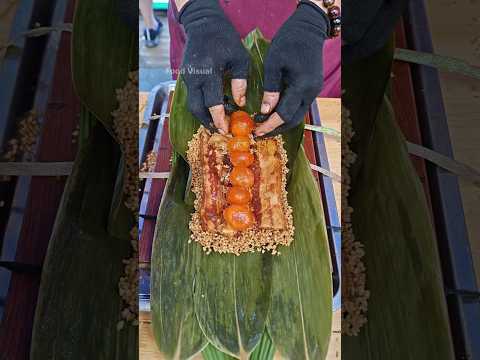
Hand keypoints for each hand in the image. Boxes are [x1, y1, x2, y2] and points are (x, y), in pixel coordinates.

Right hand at [180, 0, 249, 133]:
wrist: (203, 25)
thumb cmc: (225, 40)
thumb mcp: (240, 58)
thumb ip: (240, 82)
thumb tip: (240, 103)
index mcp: (208, 73)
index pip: (212, 102)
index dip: (218, 118)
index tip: (226, 130)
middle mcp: (194, 79)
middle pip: (196, 109)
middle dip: (208, 122)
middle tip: (221, 131)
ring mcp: (187, 79)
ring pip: (192, 105)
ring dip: (203, 116)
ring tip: (217, 123)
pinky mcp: (186, 78)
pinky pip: (192, 97)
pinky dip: (201, 106)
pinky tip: (213, 109)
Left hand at [255, 0, 329, 136]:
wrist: (308, 30)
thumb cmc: (288, 43)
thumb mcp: (274, 63)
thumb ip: (271, 89)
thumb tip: (265, 111)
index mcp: (302, 86)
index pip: (285, 114)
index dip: (270, 125)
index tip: (256, 131)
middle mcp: (311, 92)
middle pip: (294, 120)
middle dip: (277, 129)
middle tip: (259, 133)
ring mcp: (313, 91)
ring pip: (298, 115)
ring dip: (282, 122)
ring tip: (264, 125)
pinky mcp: (312, 88)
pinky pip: (299, 106)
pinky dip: (287, 113)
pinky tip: (273, 113)